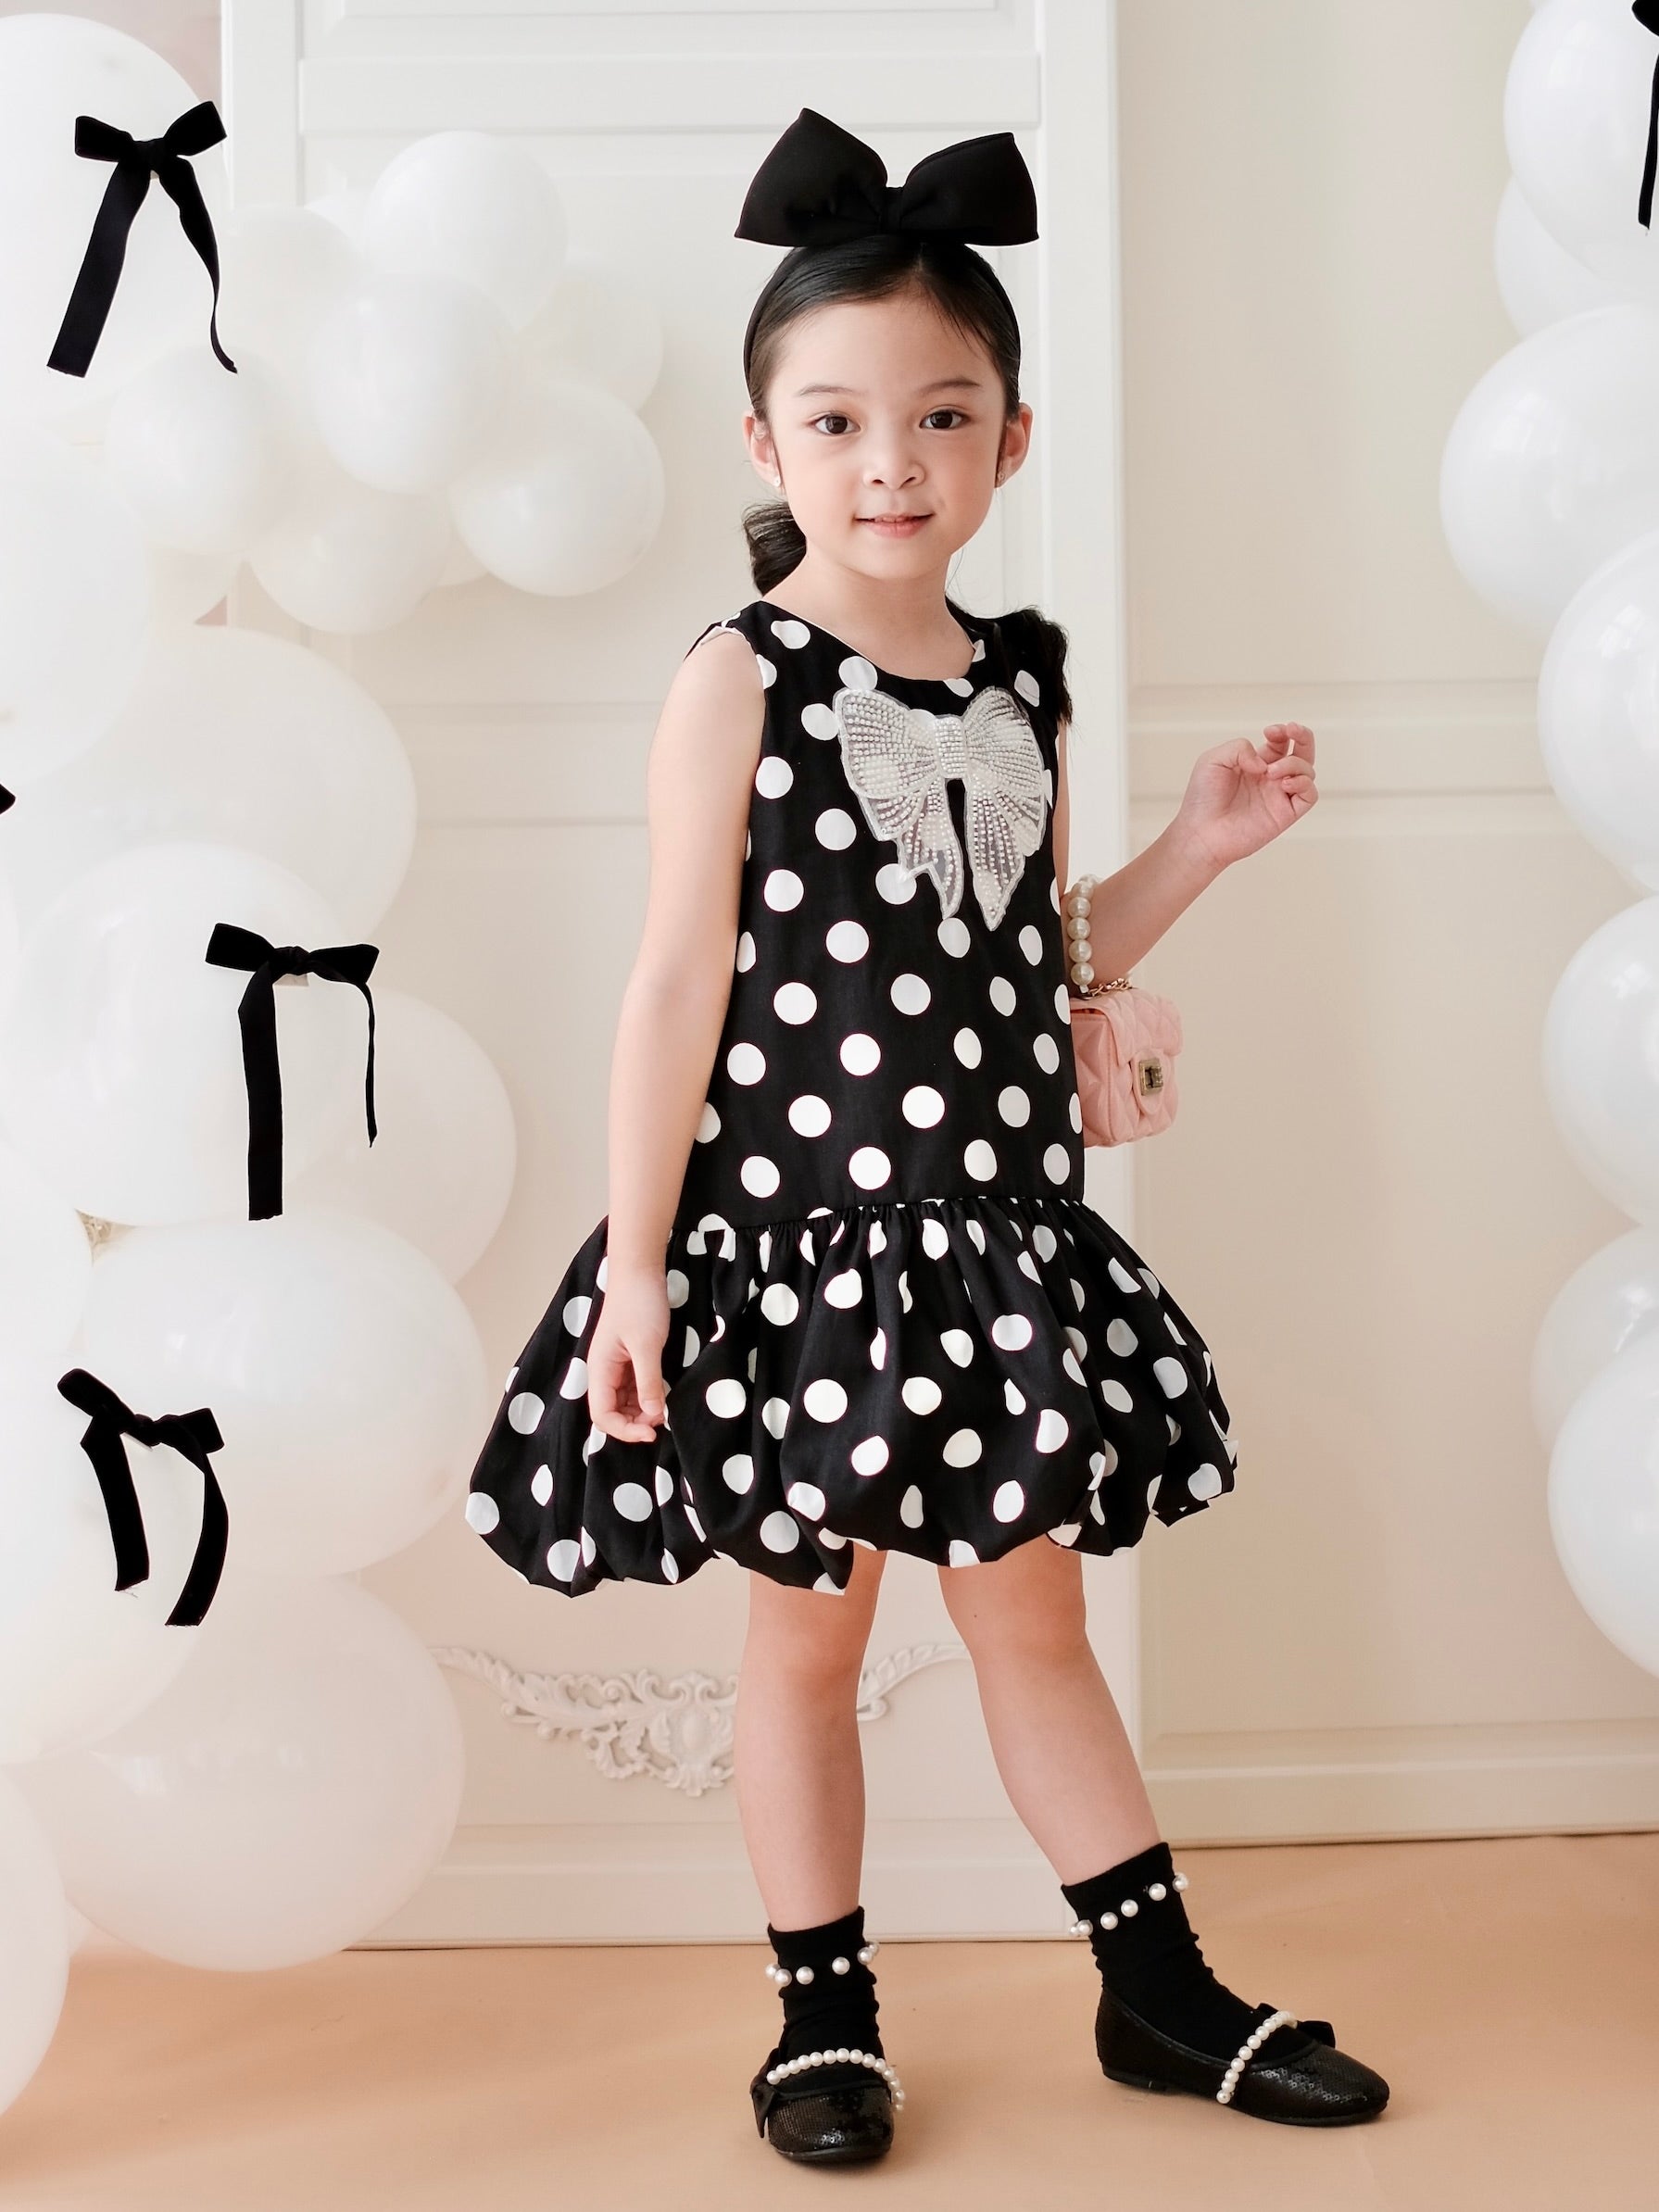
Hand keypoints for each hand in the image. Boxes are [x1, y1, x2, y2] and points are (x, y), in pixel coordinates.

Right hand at [587, 1270, 669, 1442]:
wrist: (640, 1270)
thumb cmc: (639, 1303)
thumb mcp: (647, 1346)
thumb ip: (648, 1382)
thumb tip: (654, 1416)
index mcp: (600, 1369)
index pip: (602, 1415)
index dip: (624, 1430)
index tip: (652, 1432)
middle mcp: (604, 1370)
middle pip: (612, 1411)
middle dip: (635, 1422)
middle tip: (662, 1419)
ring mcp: (616, 1364)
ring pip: (624, 1401)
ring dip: (642, 1410)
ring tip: (665, 1407)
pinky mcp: (629, 1356)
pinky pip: (634, 1386)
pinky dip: (647, 1395)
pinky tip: (663, 1393)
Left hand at [1168, 722, 1317, 873]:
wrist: (1200, 832)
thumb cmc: (1202, 799)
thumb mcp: (1214, 760)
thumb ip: (1240, 749)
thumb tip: (1265, 763)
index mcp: (1255, 764)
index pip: (1281, 742)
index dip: (1282, 731)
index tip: (1269, 731)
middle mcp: (1270, 779)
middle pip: (1302, 752)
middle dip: (1303, 736)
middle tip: (1293, 729)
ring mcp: (1279, 796)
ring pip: (1307, 771)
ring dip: (1294, 763)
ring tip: (1270, 772)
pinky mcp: (1284, 815)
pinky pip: (1310, 795)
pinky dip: (1304, 783)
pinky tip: (1284, 783)